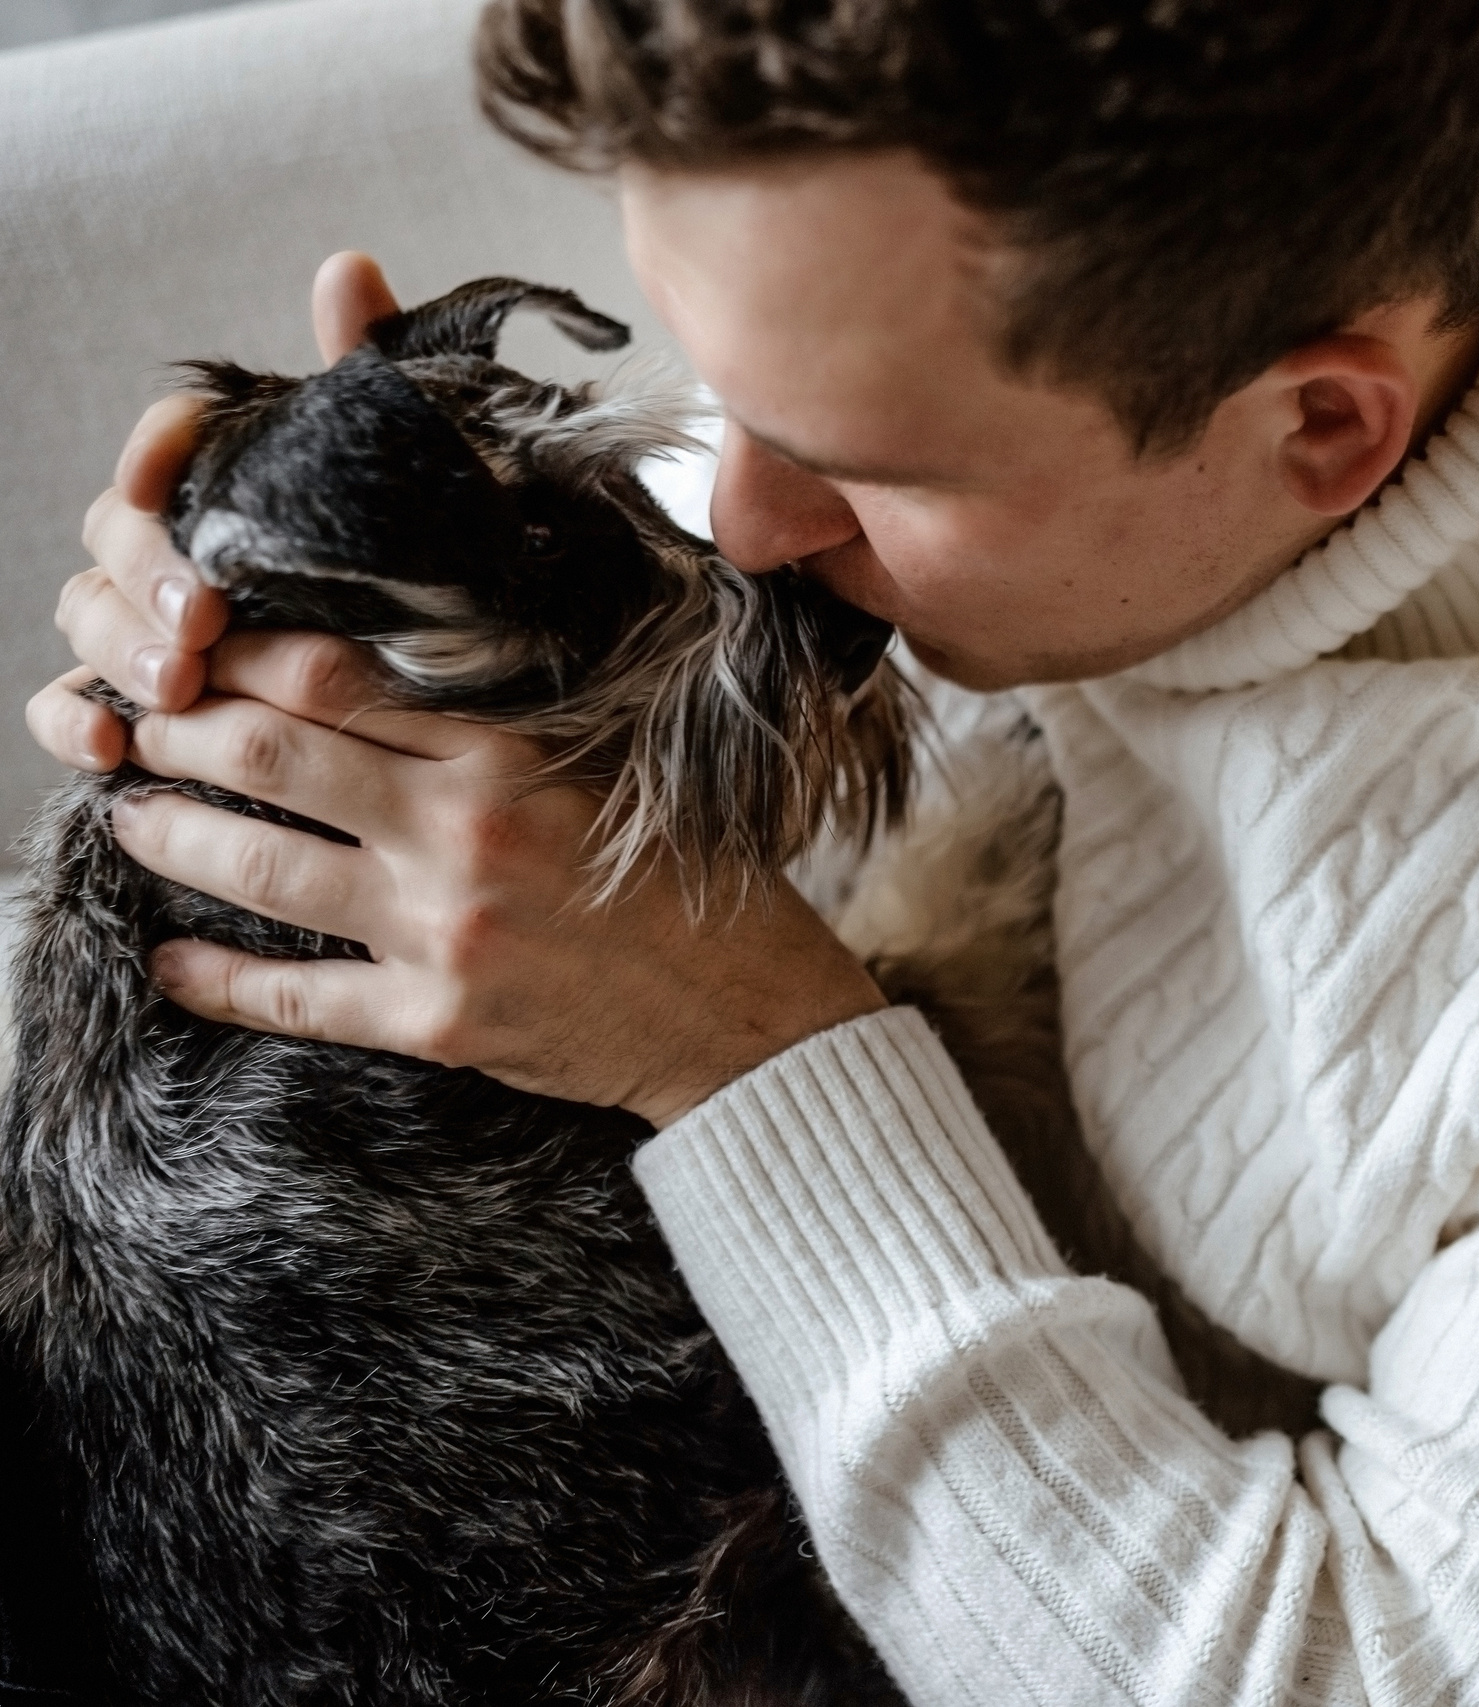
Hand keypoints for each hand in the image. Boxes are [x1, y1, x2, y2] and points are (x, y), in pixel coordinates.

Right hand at [29, 252, 401, 770]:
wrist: (446, 712)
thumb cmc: (416, 576)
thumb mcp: (409, 478)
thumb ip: (369, 373)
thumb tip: (345, 266)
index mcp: (235, 479)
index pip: (172, 438)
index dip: (158, 451)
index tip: (163, 481)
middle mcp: (177, 544)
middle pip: (117, 532)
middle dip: (149, 573)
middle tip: (206, 622)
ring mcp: (148, 621)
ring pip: (88, 612)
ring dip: (121, 644)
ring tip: (181, 684)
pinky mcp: (133, 700)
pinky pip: (69, 704)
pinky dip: (72, 719)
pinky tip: (108, 744)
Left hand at [111, 631, 882, 1124]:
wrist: (744, 1018)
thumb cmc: (683, 883)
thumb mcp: (601, 772)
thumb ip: (493, 730)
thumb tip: (370, 682)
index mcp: (508, 755)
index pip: (332, 677)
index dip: (238, 656)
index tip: (196, 651)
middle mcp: (463, 833)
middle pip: (266, 753)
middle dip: (173, 731)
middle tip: (129, 725)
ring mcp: (442, 930)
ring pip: (255, 867)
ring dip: (168, 838)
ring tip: (133, 822)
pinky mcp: (434, 1019)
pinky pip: (289, 994)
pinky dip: (211, 977)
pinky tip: (169, 961)